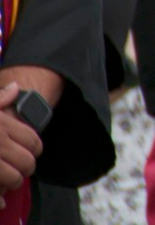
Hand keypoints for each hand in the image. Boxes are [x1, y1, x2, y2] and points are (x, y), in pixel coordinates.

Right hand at [0, 84, 41, 199]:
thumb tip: (16, 87)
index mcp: (1, 127)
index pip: (33, 140)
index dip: (35, 149)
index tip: (30, 153)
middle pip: (27, 162)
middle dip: (26, 169)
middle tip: (20, 171)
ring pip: (14, 179)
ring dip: (12, 183)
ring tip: (7, 183)